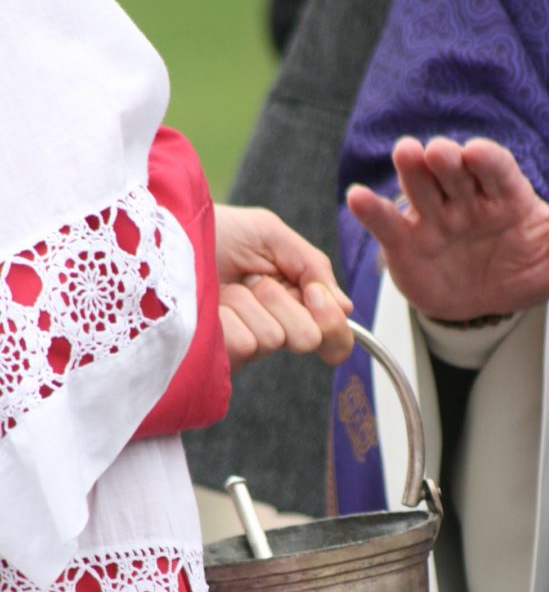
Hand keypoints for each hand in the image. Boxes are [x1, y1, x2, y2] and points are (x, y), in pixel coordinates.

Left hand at [213, 204, 353, 369]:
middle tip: (252, 281)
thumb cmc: (209, 232)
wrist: (160, 237)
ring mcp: (244, 346)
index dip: (333, 321)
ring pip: (273, 338)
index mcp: (292, 303)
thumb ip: (312, 266)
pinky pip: (243, 344)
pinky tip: (207, 306)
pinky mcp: (217, 360)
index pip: (333, 336)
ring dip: (248, 303)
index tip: (313, 295)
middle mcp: (272, 328)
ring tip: (222, 287)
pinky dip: (226, 317)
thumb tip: (346, 307)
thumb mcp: (268, 234)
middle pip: (310, 338)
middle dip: (284, 301)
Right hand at [346, 136, 548, 319]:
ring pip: (421, 188)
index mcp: (505, 195)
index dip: (487, 160)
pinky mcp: (407, 242)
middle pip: (454, 172)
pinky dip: (371, 210)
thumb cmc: (522, 271)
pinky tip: (357, 198)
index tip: (477, 153)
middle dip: (447, 160)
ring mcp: (435, 218)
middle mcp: (466, 199)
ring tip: (405, 153)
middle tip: (440, 151)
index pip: (497, 170)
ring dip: (412, 170)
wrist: (484, 306)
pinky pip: (387, 224)